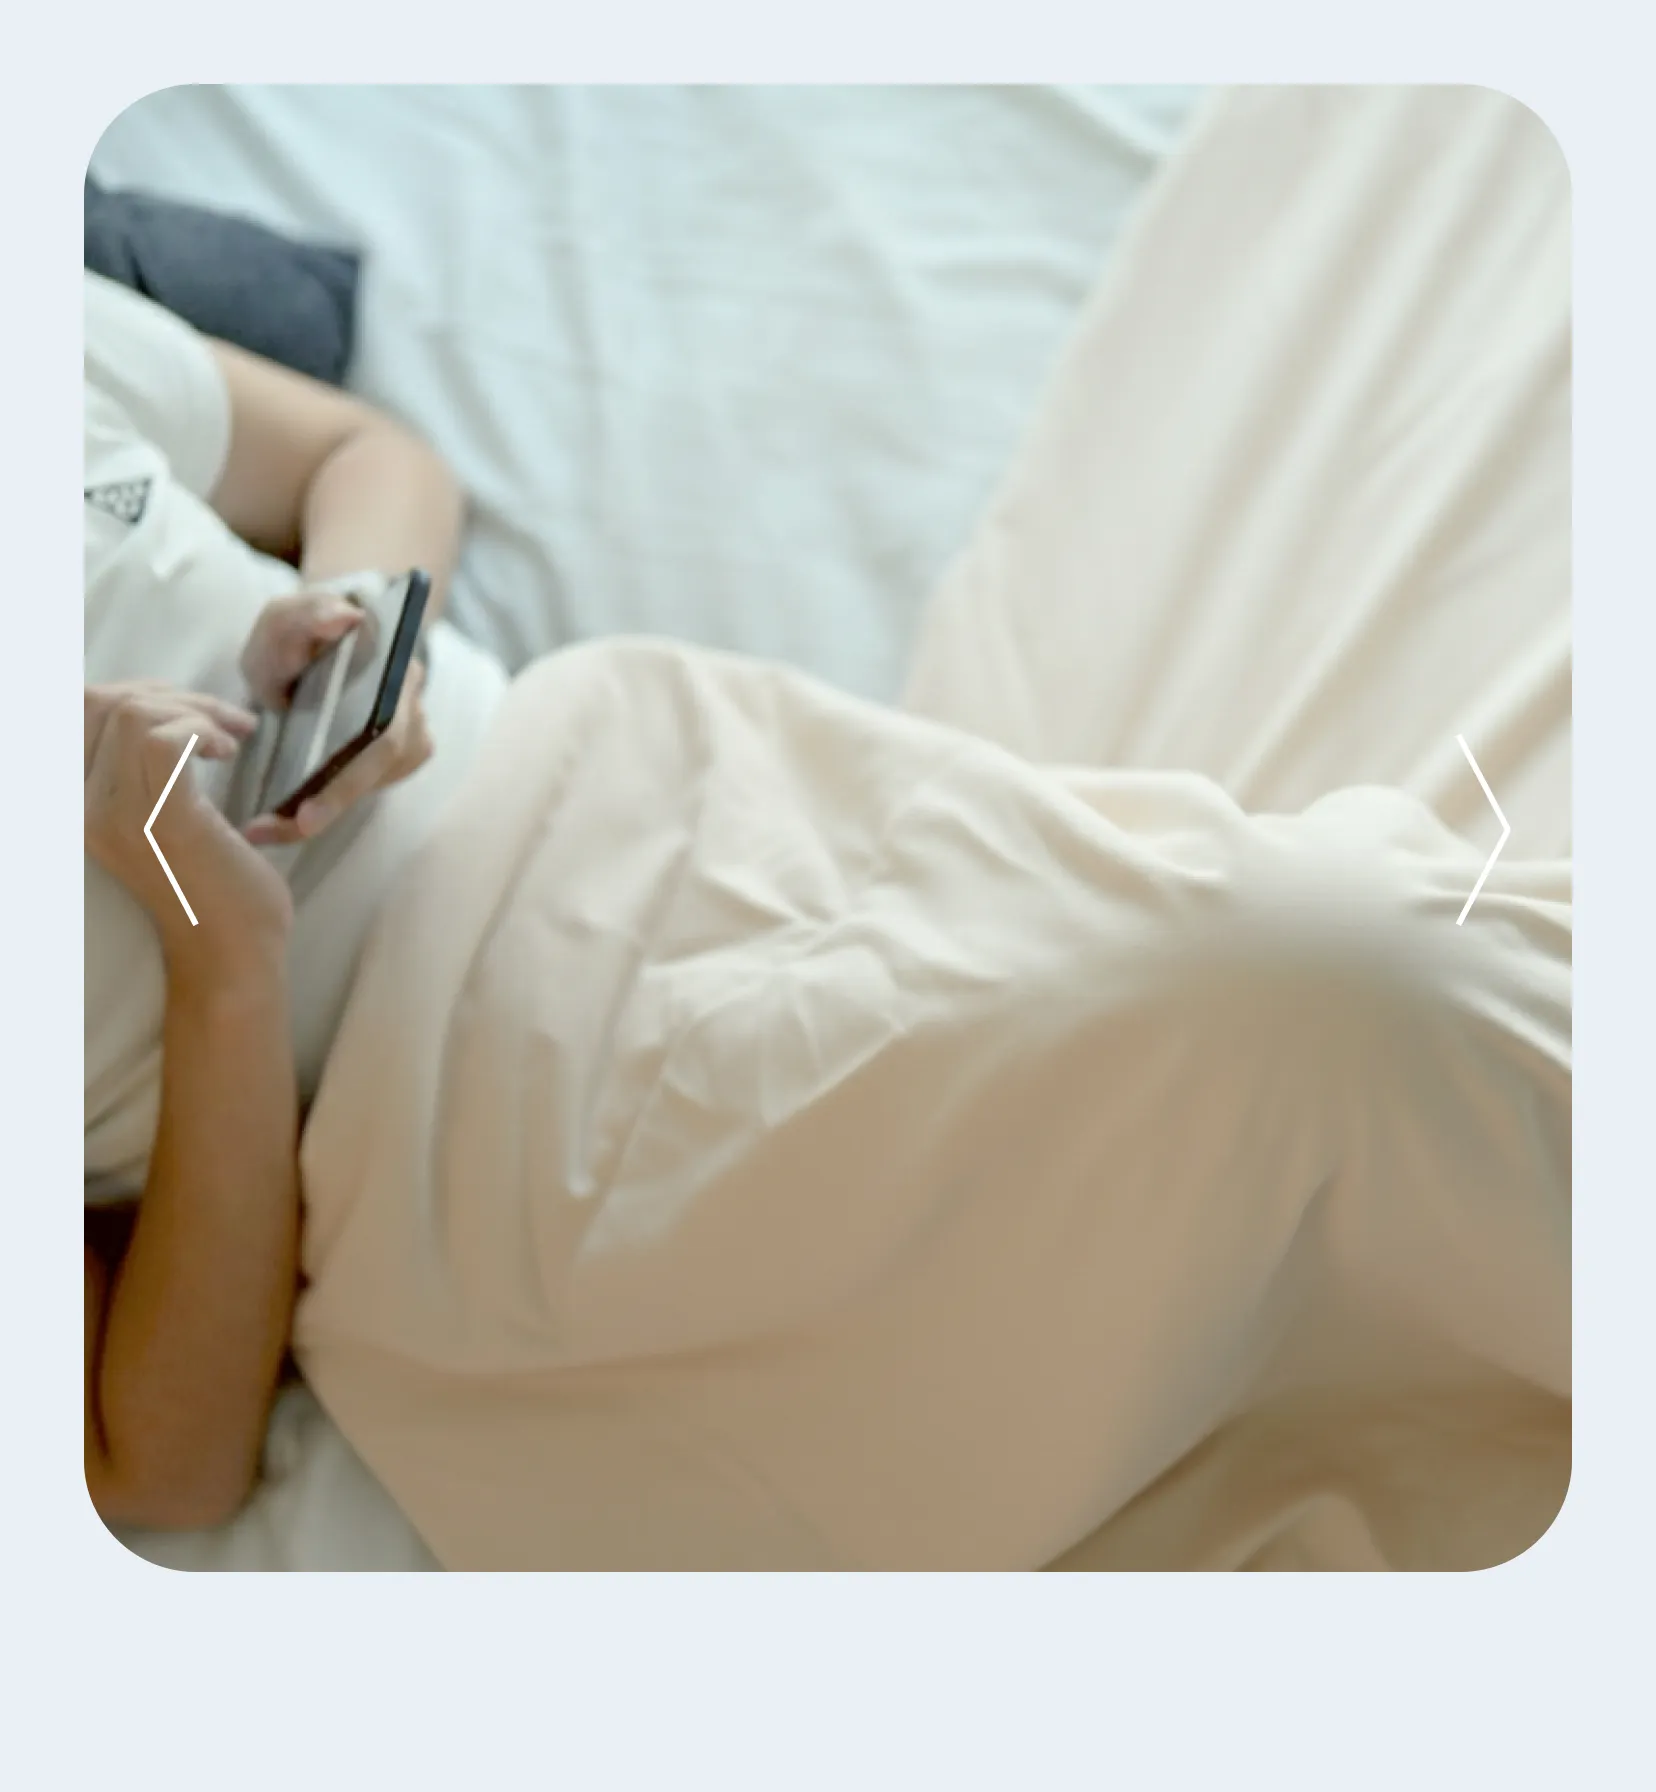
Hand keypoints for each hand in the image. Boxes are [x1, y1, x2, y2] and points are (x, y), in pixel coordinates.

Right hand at [85, 683, 292, 964]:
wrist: (231, 954)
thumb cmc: (210, 888)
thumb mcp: (159, 818)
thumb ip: (142, 770)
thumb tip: (155, 706)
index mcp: (75, 804)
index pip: (72, 711)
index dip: (132, 692)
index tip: (184, 709)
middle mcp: (81, 808)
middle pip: (98, 702)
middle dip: (168, 693)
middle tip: (222, 717)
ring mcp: (117, 816)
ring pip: (131, 714)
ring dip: (193, 709)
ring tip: (232, 734)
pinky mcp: (161, 821)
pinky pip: (163, 740)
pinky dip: (201, 729)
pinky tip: (228, 752)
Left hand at [238, 590, 433, 845]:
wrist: (326, 635)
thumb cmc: (303, 628)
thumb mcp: (288, 614)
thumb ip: (308, 613)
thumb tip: (346, 620)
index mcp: (394, 671)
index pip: (382, 736)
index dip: (346, 784)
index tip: (305, 817)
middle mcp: (413, 708)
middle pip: (376, 772)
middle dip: (324, 809)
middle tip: (268, 832)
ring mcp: (411, 736)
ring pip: (370, 785)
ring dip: (320, 810)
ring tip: (265, 827)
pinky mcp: (397, 756)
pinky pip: (364, 787)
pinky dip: (326, 804)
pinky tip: (288, 812)